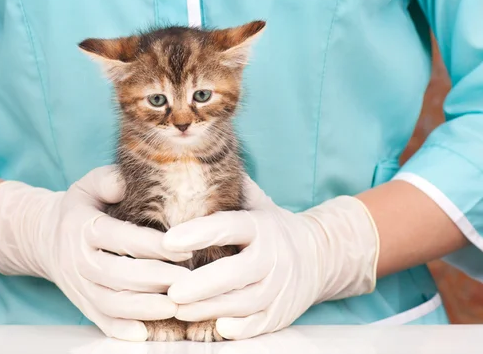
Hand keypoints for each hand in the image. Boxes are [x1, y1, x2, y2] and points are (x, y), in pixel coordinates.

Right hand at [0, 165, 190, 340]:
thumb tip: (127, 183)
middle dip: (155, 279)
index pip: (121, 238)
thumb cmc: (81, 208)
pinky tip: (146, 332)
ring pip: (111, 303)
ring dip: (144, 308)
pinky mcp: (83, 304)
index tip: (184, 248)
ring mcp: (80, 286)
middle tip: (187, 280)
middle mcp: (79, 259)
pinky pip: (101, 321)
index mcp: (83, 227)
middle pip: (117, 275)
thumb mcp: (89, 185)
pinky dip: (122, 330)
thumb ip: (109, 180)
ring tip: (175, 305)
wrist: (46, 237)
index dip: (153, 245)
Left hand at [163, 176, 379, 339]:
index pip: (227, 227)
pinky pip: (259, 324)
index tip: (167, 240)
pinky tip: (216, 327)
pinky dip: (239, 328)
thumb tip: (193, 160)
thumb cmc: (273, 228)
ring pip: (244, 302)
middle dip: (202, 284)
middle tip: (171, 290)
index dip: (198, 233)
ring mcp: (279, 287)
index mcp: (261, 226)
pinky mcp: (281, 312)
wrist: (321, 257)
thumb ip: (231, 188)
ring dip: (210, 308)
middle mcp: (272, 256)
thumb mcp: (258, 203)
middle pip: (237, 272)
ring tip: (178, 308)